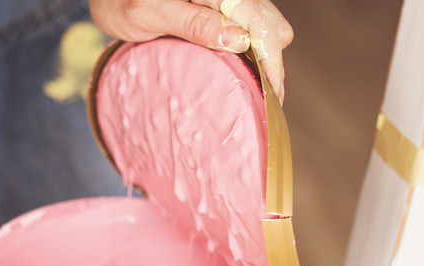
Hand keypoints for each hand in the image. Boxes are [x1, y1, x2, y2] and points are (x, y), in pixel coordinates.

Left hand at [89, 0, 292, 101]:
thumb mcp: (151, 13)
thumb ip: (194, 23)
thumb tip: (239, 40)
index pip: (260, 21)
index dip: (272, 59)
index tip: (272, 93)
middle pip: (272, 25)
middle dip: (272, 61)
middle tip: (262, 98)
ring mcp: (227, 1)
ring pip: (266, 27)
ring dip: (263, 57)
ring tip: (255, 90)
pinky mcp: (223, 9)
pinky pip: (250, 28)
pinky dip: (252, 51)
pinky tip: (243, 72)